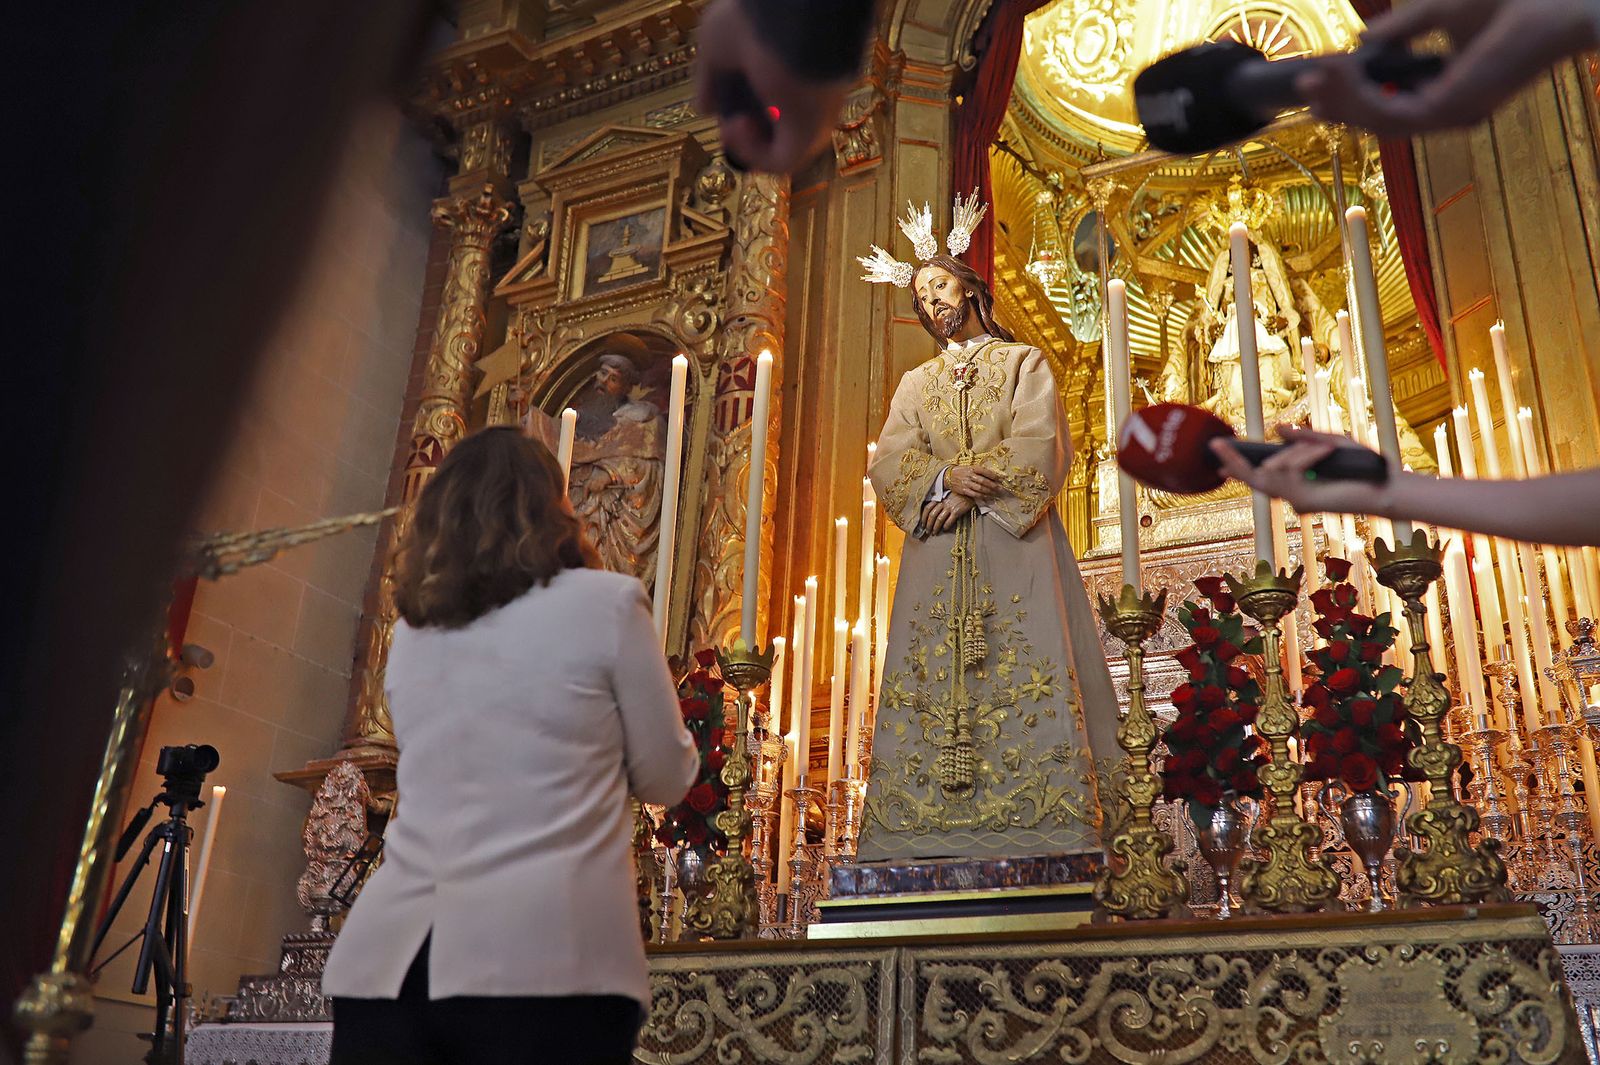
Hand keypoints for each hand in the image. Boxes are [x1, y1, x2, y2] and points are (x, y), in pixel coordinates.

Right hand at [692, 0, 849, 172]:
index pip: (772, 107)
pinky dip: (753, 153)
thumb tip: (704, 108)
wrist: (784, 14)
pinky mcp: (810, 132)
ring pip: (781, 152)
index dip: (742, 113)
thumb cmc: (755, 18)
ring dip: (747, 146)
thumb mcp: (716, 45)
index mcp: (794, 72)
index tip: (722, 107)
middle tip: (727, 125)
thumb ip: (709, 79)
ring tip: (732, 124)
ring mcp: (813, 117)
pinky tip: (737, 126)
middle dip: (746, 136)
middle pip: (777, 133)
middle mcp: (809, 96)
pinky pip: (781, 162)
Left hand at [921, 493, 975, 534]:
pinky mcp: (957, 511)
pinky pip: (949, 521)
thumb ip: (939, 503)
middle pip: (932, 515)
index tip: (922, 524)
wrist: (970, 493)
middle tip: (927, 531)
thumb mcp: (946, 496)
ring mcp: (950, 507)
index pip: (927, 508)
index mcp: (939, 498)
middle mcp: (943, 502)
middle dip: (928, 525)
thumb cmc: (958, 495)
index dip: (923, 517)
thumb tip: (932, 513)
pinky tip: (944, 529)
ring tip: (934, 533)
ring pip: (939, 519)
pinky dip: (945, 526)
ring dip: (935, 528)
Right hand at [944, 464, 1003, 500]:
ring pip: (980, 488)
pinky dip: (982, 496)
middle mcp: (970, 475)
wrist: (948, 476)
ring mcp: (967, 483)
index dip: (993, 476)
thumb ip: (980, 471)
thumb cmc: (962, 471)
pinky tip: (987, 497)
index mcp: (973, 468)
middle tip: (1001, 489)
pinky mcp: (964, 490)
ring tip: (995, 494)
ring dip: (989, 492)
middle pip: (984, 481)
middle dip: (993, 486)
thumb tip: (993, 475)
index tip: (1001, 479)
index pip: (985, 471)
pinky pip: (974, 494)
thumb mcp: (970, 467)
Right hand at [1209, 425, 1393, 516]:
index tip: (1219, 467)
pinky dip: (1309, 455)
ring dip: (1299, 452)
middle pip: (1254, 479)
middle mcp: (1292, 495)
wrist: (1386, 486)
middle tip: (1217, 446)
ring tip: (1325, 449)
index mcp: (1297, 483)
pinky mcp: (1305, 501)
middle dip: (1234, 461)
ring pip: (1275, 469)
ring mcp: (1297, 500)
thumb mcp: (1329, 443)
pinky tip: (1326, 451)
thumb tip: (1277, 429)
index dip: (1238, 469)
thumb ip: (1302, 438)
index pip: (1260, 477)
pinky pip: (1292, 471)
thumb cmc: (1361, 467)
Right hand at [1298, 0, 1598, 136]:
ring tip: (1311, 79)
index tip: (1322, 83)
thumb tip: (1364, 38)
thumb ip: (1402, 28)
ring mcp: (1448, 116)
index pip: (1391, 105)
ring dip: (1339, 100)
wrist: (1556, 3)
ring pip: (1375, 120)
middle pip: (1377, 119)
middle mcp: (1448, 111)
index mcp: (1450, 92)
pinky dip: (1356, 96)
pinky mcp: (1446, 111)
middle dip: (1337, 104)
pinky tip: (1336, 74)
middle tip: (1304, 88)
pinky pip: (1386, 111)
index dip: (1353, 97)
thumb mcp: (1439, 11)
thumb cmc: (1514, 3)